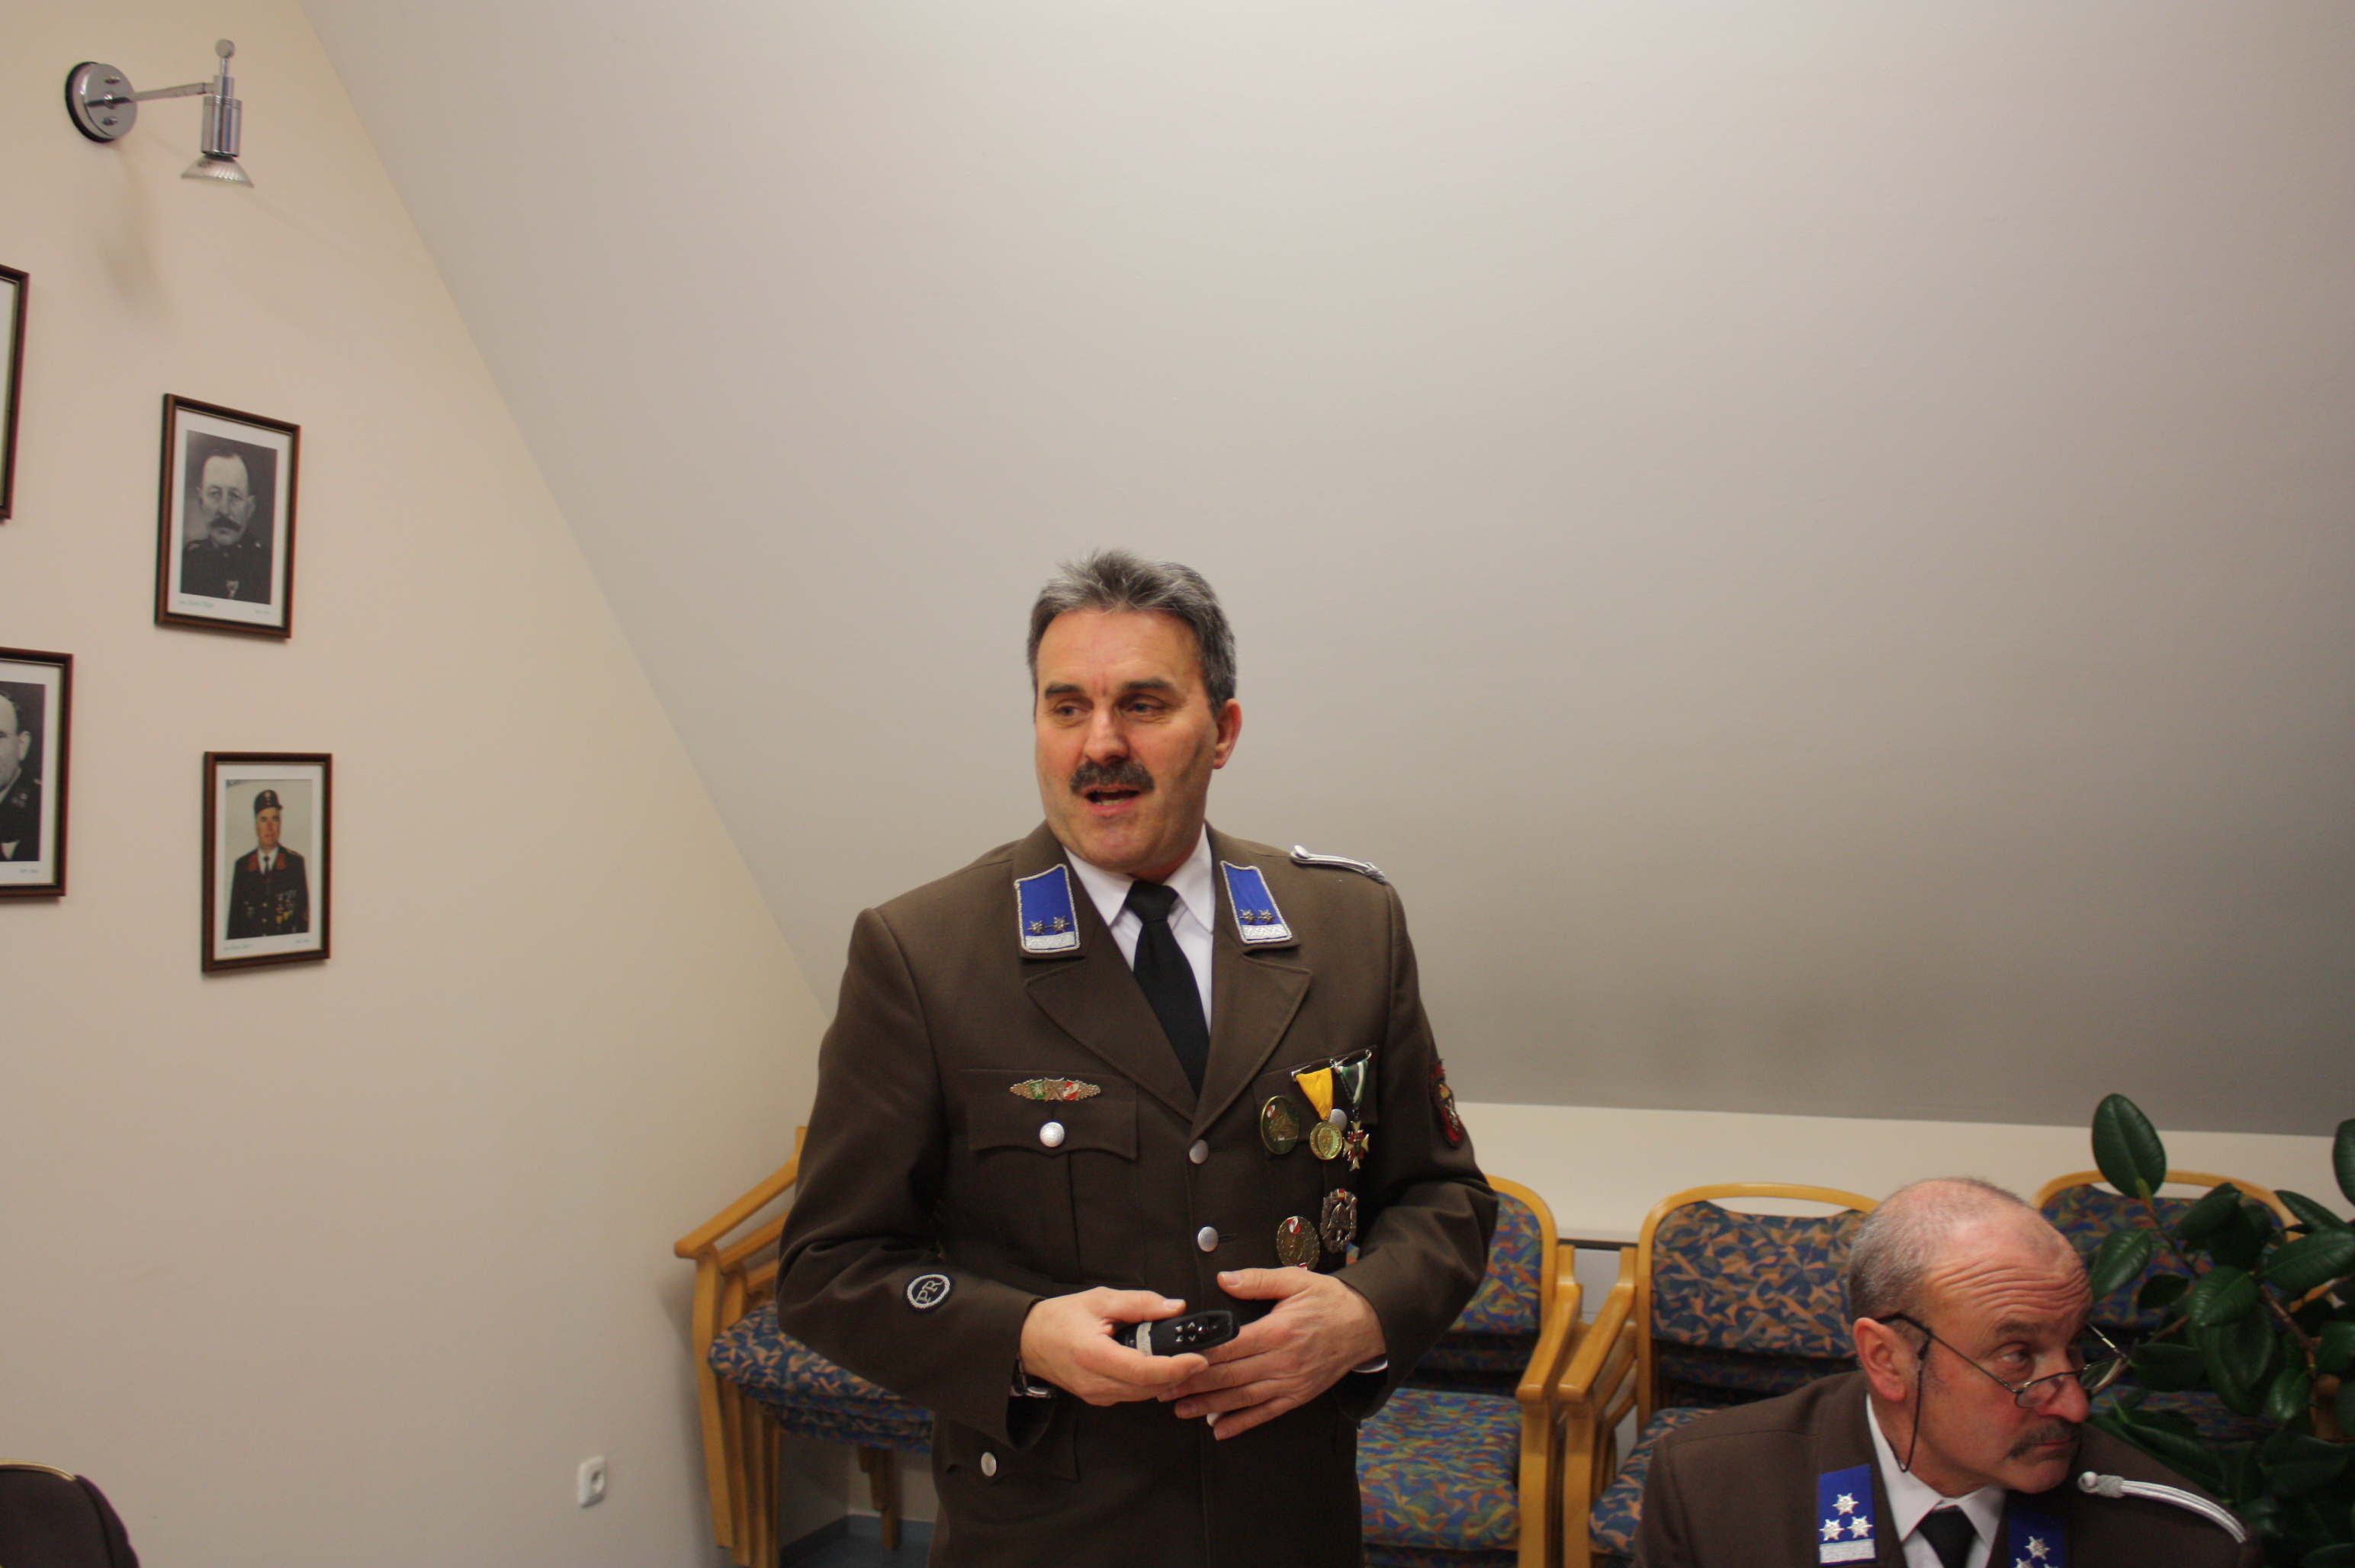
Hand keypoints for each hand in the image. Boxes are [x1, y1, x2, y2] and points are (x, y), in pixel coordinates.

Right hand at [1017, 1289, 1208, 1404]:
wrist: (1027, 1340)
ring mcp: (1096, 1394)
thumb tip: (1174, 1308)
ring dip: (1167, 1380)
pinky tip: (1158, 1367)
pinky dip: (1150, 1384)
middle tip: (1199, 1355)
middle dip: (1179, 1374)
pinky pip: (1132, 1395)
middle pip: (1149, 1387)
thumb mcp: (1100, 1300)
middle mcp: (1096, 1382)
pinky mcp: (1097, 1398)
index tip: (1198, 1358)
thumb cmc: (1058, 1319)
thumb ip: (1139, 1304)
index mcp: (1094, 1355)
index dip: (1176, 1367)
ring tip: (1183, 1359)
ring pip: (1143, 1395)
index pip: (1144, 1371)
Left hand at [1163, 1269, 1385, 1437]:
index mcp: (1277, 1331)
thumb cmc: (1330, 1301)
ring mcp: (1289, 1383)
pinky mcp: (1297, 1396)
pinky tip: (1219, 1429)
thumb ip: (1257, 1280)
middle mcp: (1281, 1362)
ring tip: (1181, 1410)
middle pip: (1228, 1376)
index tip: (1173, 1359)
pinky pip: (1265, 1413)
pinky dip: (1241, 1423)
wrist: (1367, 1325)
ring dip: (1209, 1406)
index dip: (1197, 1356)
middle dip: (1193, 1384)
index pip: (1228, 1347)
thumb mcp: (1295, 1281)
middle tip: (1163, 1388)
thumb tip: (1224, 1280)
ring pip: (1241, 1399)